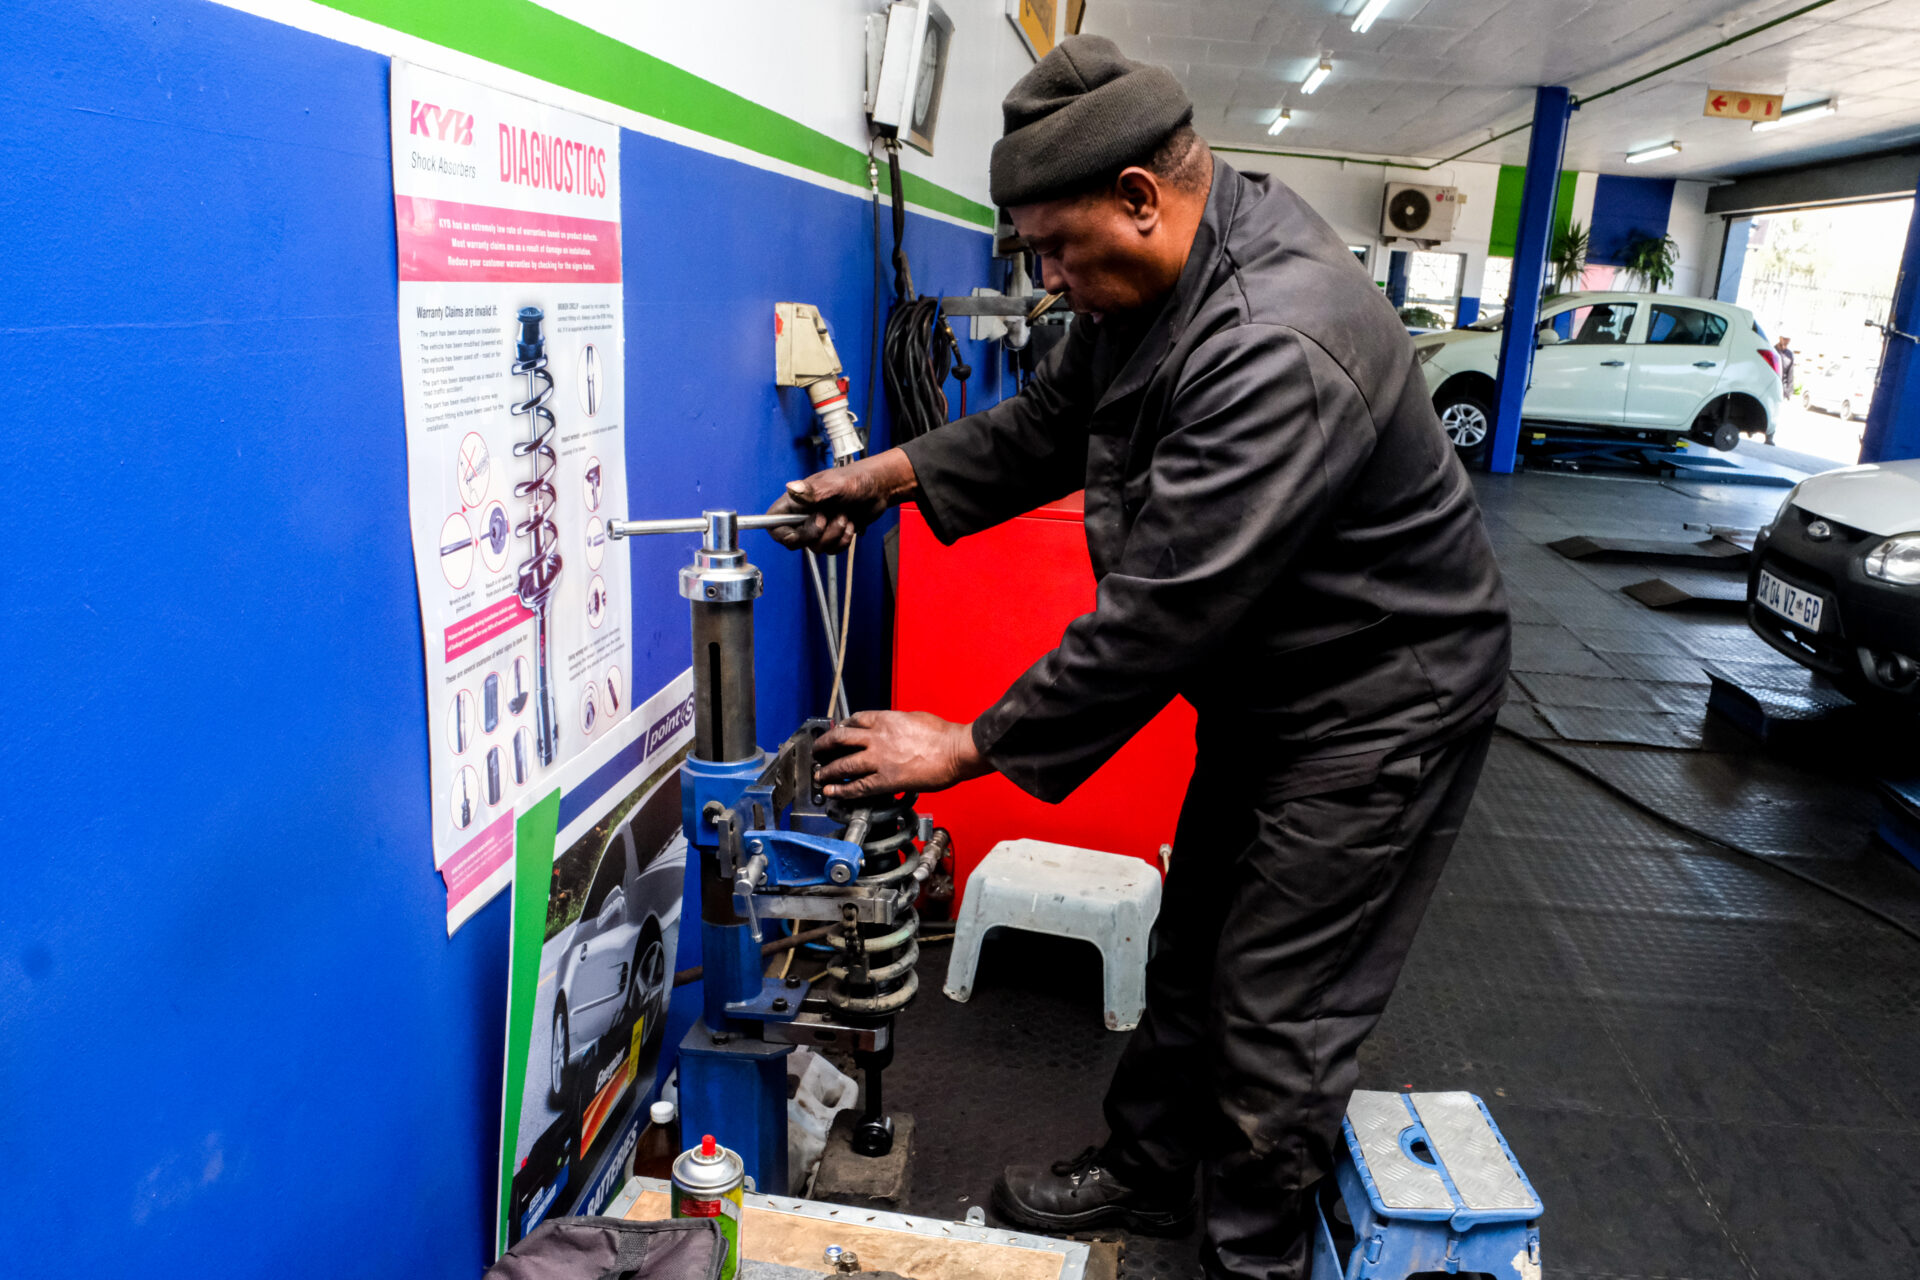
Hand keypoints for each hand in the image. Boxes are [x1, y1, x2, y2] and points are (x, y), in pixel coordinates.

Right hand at [768, 449, 918, 553]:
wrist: (879, 488)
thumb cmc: (857, 479)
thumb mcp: (835, 485)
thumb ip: (813, 492)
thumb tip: (791, 488)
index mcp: (796, 501)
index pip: (774, 525)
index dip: (783, 534)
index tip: (799, 532)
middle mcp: (804, 515)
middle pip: (796, 542)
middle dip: (817, 534)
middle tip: (828, 517)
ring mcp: (819, 527)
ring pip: (817, 548)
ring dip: (835, 535)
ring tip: (844, 516)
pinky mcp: (832, 535)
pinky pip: (832, 550)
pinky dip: (843, 541)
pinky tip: (850, 524)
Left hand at [812, 710, 990, 800]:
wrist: (956, 751)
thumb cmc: (942, 735)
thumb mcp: (914, 719)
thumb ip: (896, 724)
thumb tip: (891, 731)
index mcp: (885, 720)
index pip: (854, 720)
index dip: (842, 727)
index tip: (838, 732)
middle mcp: (876, 738)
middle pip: (840, 739)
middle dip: (824, 746)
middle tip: (818, 751)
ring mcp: (879, 759)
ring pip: (843, 763)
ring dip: (827, 770)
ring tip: (819, 775)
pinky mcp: (885, 780)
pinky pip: (857, 786)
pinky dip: (841, 789)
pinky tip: (831, 792)